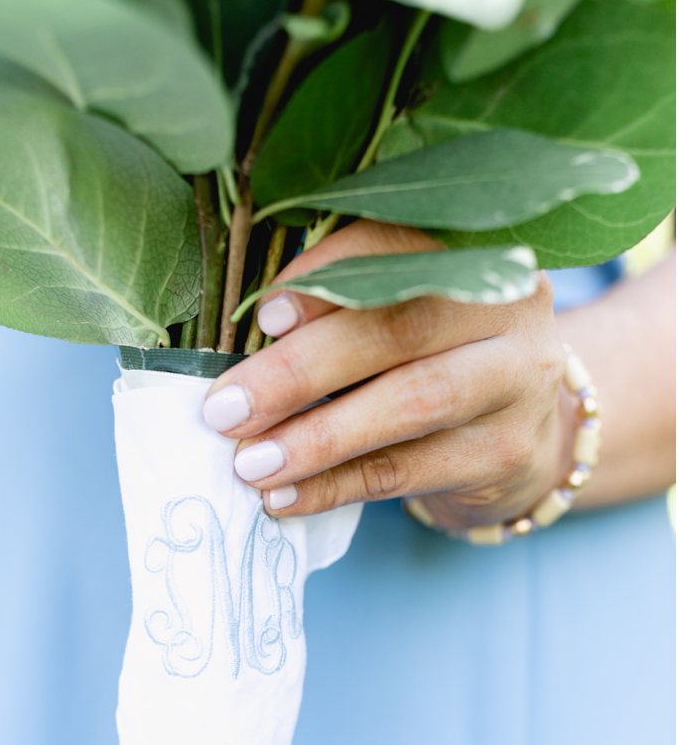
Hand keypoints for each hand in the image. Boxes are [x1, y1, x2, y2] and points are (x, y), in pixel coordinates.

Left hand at [203, 221, 573, 531]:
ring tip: (250, 462)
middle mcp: (507, 308)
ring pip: (410, 404)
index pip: (396, 247)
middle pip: (398, 329)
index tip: (263, 315)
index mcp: (470, 254)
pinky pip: (405, 471)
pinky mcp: (504, 452)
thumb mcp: (394, 322)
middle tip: (226, 408)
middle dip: (300, 370)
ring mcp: (517, 381)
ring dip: (317, 437)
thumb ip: (335, 312)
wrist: (519, 439)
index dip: (328, 278)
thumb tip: (240, 336)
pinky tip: (282, 497)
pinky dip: (334, 486)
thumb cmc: (428, 361)